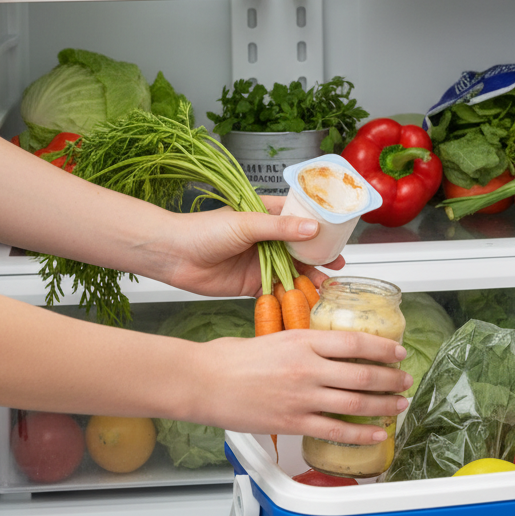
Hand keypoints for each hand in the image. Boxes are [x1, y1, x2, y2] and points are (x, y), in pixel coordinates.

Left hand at [159, 197, 343, 297]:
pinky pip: (278, 291)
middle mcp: (268, 238)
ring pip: (293, 270)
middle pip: (302, 248)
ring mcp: (262, 262)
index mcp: (268, 215)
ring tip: (327, 286)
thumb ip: (279, 228)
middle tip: (339, 264)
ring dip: (310, 278)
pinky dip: (292, 296)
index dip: (321, 226)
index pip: (302, 218)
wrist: (173, 256)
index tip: (340, 233)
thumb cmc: (204, 230)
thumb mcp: (246, 223)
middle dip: (321, 256)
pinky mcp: (253, 284)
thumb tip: (312, 229)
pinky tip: (306, 300)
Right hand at [191, 330, 412, 442]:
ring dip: (382, 404)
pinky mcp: (293, 422)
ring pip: (354, 402)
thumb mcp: (276, 336)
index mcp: (303, 340)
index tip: (398, 352)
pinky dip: (359, 433)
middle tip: (404, 379)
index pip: (355, 341)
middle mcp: (307, 368)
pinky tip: (375, 433)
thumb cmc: (233, 358)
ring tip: (398, 404)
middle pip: (362, 373)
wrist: (205, 381)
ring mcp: (302, 397)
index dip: (382, 348)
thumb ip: (305, 343)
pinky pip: (335, 430)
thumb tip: (328, 350)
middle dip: (390, 378)